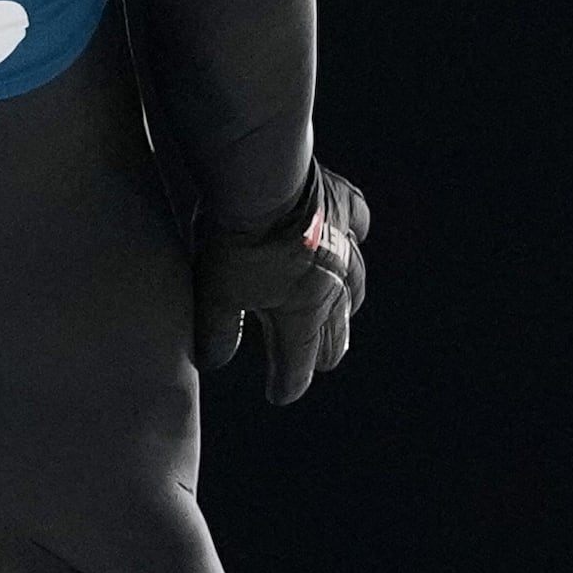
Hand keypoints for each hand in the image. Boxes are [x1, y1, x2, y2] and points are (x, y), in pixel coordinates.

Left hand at [191, 164, 369, 404]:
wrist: (263, 178)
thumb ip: (217, 332)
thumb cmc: (238, 242)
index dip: (288, 383)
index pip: (298, 363)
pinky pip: (358, 223)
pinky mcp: (342, 205)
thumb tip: (213, 361)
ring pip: (355, 284)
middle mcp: (333, 285)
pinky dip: (355, 233)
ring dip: (347, 304)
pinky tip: (356, 233)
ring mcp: (343, 245)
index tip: (281, 394)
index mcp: (303, 315)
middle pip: (335, 331)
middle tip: (316, 361)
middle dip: (323, 351)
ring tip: (345, 311)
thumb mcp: (216, 294)